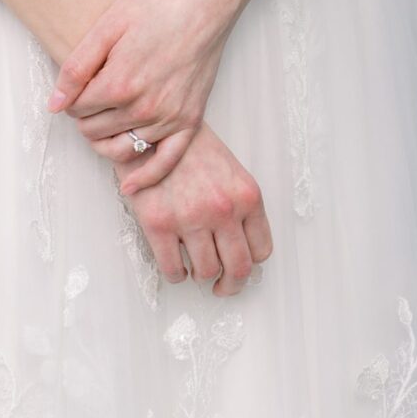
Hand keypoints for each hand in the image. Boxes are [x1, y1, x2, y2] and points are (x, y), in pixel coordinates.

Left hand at [47, 0, 250, 190]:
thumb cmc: (158, 3)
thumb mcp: (108, 23)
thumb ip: (77, 66)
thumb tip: (55, 105)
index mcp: (119, 83)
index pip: (77, 110)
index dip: (72, 98)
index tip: (80, 84)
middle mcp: (144, 108)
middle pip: (95, 132)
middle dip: (86, 118)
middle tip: (92, 97)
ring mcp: (169, 117)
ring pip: (122, 150)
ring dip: (105, 143)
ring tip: (103, 126)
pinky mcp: (190, 120)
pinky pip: (165, 162)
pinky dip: (146, 178)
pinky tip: (130, 187)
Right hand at [120, 120, 272, 297]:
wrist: (155, 130)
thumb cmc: (194, 150)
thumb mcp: (231, 172)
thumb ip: (240, 207)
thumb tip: (242, 248)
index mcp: (247, 196)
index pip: (261, 250)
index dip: (250, 264)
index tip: (239, 268)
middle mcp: (223, 210)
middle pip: (238, 269)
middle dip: (230, 285)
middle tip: (221, 287)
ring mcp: (191, 219)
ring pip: (205, 273)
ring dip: (200, 276)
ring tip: (195, 267)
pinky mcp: (159, 225)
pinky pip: (173, 270)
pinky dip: (176, 275)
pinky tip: (176, 265)